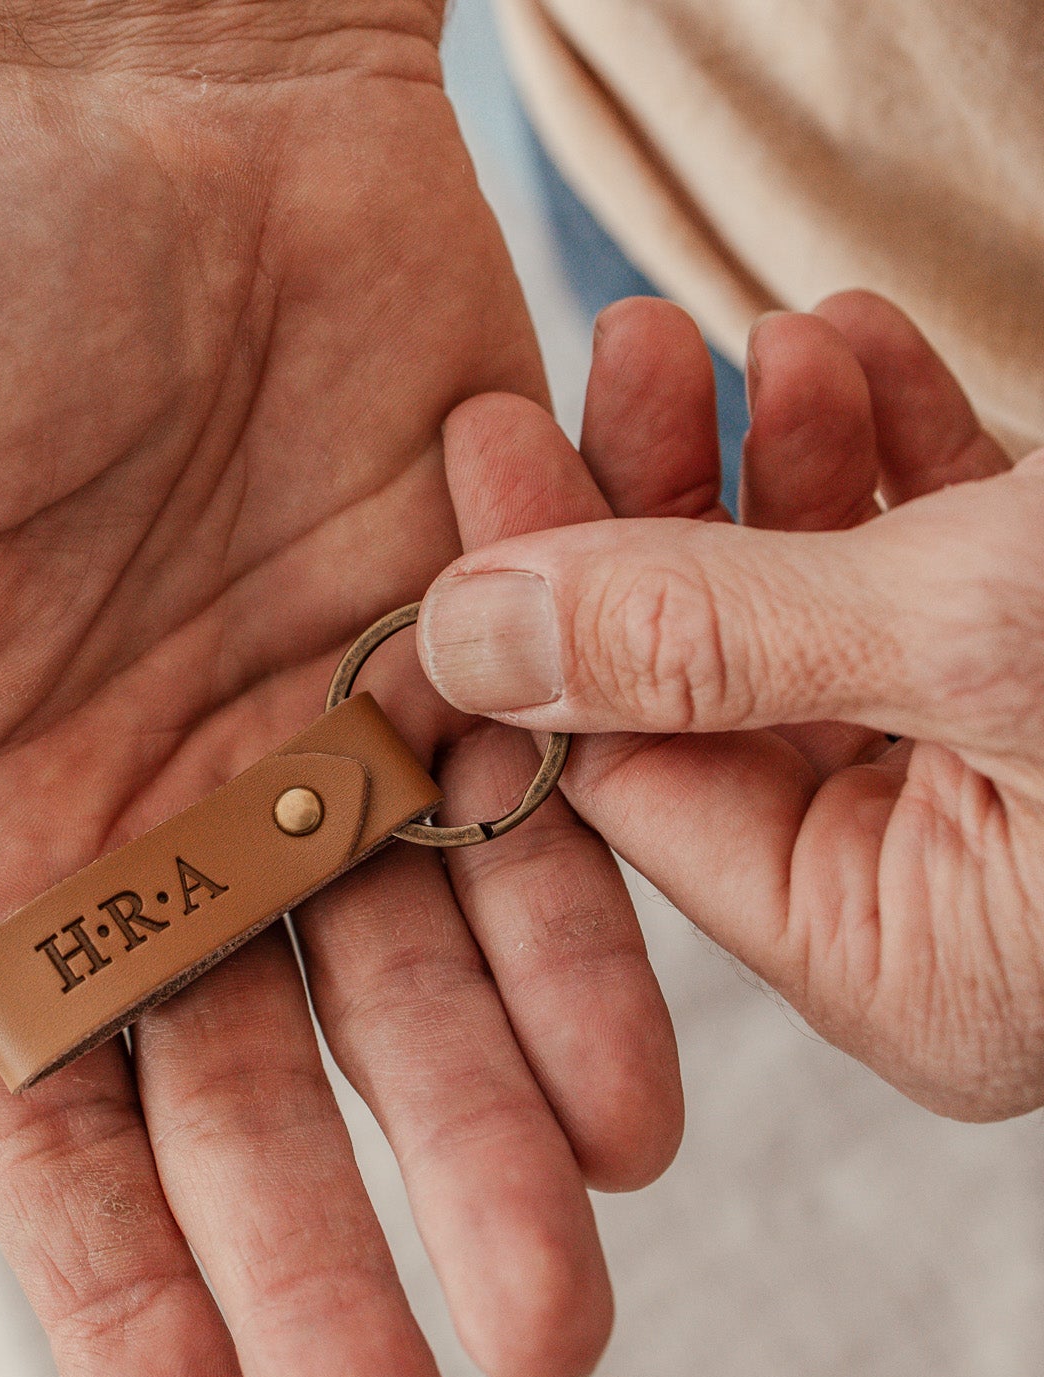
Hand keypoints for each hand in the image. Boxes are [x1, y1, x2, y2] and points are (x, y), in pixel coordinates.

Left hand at [420, 290, 1043, 1120]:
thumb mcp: (973, 645)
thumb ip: (708, 640)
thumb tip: (466, 632)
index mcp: (901, 962)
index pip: (636, 781)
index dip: (552, 610)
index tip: (486, 445)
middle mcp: (937, 902)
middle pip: (714, 692)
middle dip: (668, 509)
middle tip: (615, 350)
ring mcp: (999, 796)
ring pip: (817, 623)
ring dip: (783, 466)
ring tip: (754, 333)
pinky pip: (925, 581)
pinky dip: (893, 464)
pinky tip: (847, 351)